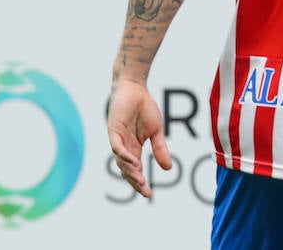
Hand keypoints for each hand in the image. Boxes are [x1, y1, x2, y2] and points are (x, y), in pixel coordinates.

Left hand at [107, 79, 170, 197]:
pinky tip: (133, 162)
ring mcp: (117, 139)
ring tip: (140, 179)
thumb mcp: (156, 131)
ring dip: (130, 170)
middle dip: (135, 181)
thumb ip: (160, 149)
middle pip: (126, 169)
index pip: (135, 170)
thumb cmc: (144, 108)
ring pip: (120, 160)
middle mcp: (123, 146)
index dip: (140, 182)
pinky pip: (116, 146)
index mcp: (133, 148)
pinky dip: (124, 155)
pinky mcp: (114, 129)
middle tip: (144, 191)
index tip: (148, 194)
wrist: (136, 88)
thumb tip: (168, 169)